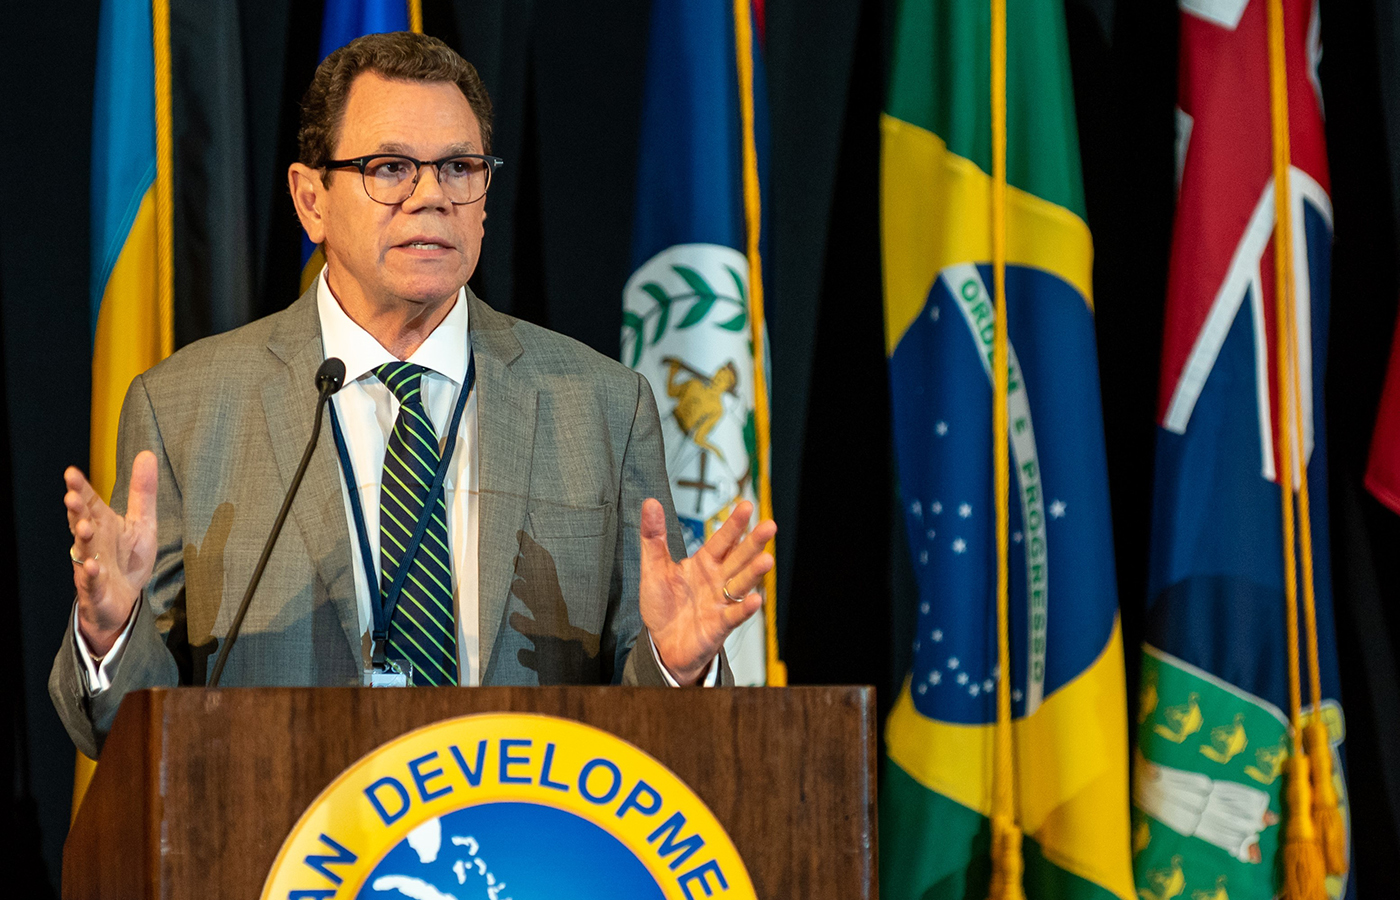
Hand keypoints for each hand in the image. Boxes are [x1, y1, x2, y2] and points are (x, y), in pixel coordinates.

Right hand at [64, 452, 158, 655]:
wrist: (124, 601)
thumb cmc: (128, 560)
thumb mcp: (142, 523)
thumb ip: (143, 492)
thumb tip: (147, 454)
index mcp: (103, 524)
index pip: (90, 502)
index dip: (81, 488)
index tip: (71, 472)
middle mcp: (93, 542)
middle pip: (81, 522)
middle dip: (76, 510)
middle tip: (72, 496)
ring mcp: (91, 565)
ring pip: (83, 550)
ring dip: (82, 539)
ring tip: (83, 526)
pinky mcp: (97, 588)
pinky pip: (92, 581)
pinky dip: (91, 574)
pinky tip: (92, 566)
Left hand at [639, 498, 775, 684]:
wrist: (662, 643)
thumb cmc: (663, 605)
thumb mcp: (653, 568)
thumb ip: (653, 537)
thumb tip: (650, 503)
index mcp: (703, 563)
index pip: (722, 540)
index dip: (734, 524)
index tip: (746, 506)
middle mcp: (717, 580)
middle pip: (739, 558)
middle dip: (754, 542)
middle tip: (769, 526)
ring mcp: (721, 602)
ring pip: (741, 584)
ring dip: (754, 572)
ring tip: (766, 560)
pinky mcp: (719, 625)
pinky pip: (734, 615)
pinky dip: (744, 609)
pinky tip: (754, 600)